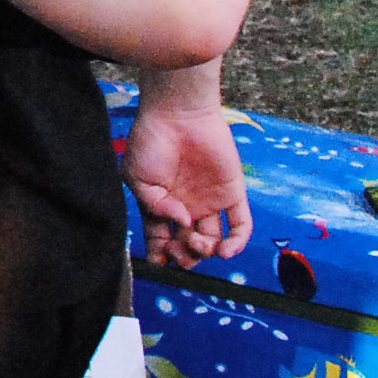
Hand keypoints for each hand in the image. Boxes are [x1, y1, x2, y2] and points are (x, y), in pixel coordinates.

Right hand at [126, 100, 253, 266]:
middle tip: (180, 252)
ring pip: (214, 241)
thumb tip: (180, 225)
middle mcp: (187, 208)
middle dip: (184, 256)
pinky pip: (240, 225)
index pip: (162, 240)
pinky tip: (225, 251)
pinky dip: (236, 242)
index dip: (161, 255)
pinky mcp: (232, 194)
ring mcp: (210, 202)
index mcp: (162, 206)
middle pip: (188, 245)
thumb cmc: (150, 142)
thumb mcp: (136, 178)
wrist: (177, 114)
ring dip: (206, 251)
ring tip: (199, 244)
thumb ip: (154, 206)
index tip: (159, 264)